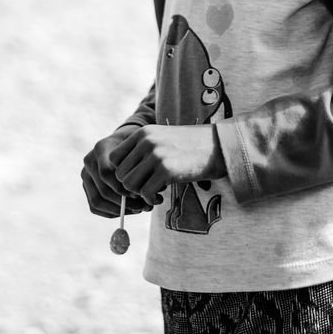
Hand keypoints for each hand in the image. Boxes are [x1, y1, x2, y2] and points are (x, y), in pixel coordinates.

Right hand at [81, 125, 156, 217]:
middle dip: (126, 203)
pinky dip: (113, 213)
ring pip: (97, 202)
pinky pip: (95, 207)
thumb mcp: (143, 146)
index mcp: (101, 147)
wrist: (128, 143)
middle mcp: (90, 161)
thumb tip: (145, 193)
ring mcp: (86, 175)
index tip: (141, 193)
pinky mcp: (87, 187)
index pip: (106, 173)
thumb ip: (143, 164)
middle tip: (145, 206)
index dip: (123, 187)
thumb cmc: (139, 145)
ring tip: (140, 209)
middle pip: (103, 190)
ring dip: (120, 210)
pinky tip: (131, 210)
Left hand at [110, 124, 226, 206]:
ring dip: (140, 195)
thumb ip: (142, 153)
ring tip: (154, 194)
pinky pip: (145, 193)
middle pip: (120, 174)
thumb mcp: (162, 141)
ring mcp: (156, 155)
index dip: (122, 172)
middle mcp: (146, 141)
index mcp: (143, 133)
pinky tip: (161, 198)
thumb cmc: (190, 148)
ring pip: (129, 185)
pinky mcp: (167, 170)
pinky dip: (150, 200)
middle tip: (145, 190)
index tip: (136, 180)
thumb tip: (121, 179)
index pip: (114, 158)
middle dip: (130, 187)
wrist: (219, 147)